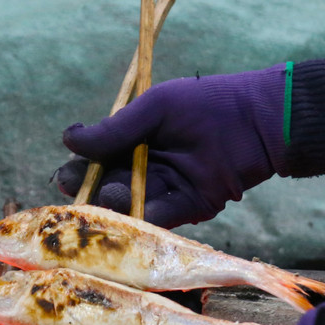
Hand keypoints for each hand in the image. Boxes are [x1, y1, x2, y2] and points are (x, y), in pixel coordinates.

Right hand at [54, 65, 286, 228]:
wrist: (258, 120)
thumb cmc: (206, 104)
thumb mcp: (155, 109)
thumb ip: (115, 129)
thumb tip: (67, 139)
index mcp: (133, 143)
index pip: (97, 161)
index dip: (79, 170)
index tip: (66, 176)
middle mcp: (145, 170)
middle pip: (108, 187)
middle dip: (92, 192)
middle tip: (80, 193)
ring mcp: (167, 191)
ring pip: (132, 205)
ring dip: (117, 205)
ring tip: (111, 195)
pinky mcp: (190, 208)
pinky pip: (161, 218)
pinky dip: (145, 220)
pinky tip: (130, 217)